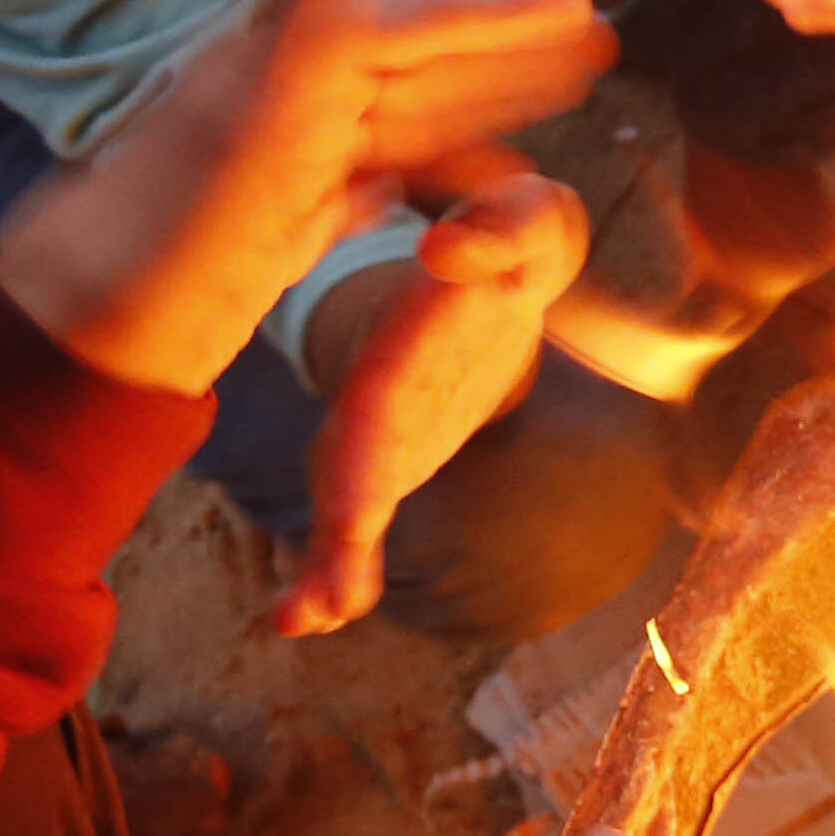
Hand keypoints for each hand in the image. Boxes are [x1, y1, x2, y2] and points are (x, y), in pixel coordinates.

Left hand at [0, 0, 617, 395]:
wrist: (80, 331)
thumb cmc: (157, 232)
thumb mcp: (240, 106)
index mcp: (291, 77)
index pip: (410, 30)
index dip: (492, 19)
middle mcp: (292, 109)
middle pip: (418, 64)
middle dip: (501, 44)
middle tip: (585, 17)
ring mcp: (288, 168)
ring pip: (406, 120)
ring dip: (480, 101)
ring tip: (552, 84)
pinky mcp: (277, 225)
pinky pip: (369, 182)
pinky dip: (414, 172)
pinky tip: (440, 172)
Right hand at [273, 171, 588, 635]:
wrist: (488, 270)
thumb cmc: (511, 238)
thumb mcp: (529, 217)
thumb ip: (504, 223)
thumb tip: (446, 249)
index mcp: (412, 336)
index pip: (384, 393)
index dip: (367, 447)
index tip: (354, 509)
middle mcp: (379, 390)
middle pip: (350, 465)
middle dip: (338, 531)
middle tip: (318, 603)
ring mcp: (377, 430)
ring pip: (343, 501)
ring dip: (326, 561)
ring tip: (305, 618)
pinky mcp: (391, 458)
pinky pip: (359, 518)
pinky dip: (338, 565)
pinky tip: (318, 617)